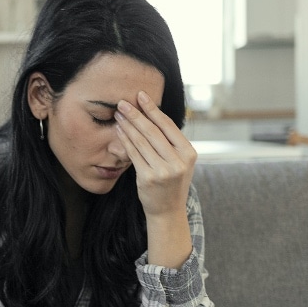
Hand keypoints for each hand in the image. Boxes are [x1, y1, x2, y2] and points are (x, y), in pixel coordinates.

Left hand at [114, 91, 195, 218]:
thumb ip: (171, 142)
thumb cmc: (171, 182)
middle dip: (136, 114)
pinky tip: (119, 131)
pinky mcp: (148, 178)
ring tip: (118, 114)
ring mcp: (163, 170)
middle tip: (123, 102)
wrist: (168, 210)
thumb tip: (151, 115)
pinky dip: (125, 140)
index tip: (141, 96)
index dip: (153, 109)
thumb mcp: (180, 162)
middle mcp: (178, 161)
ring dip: (128, 125)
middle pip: (153, 131)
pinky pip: (133, 154)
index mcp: (189, 153)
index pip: (168, 125)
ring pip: (141, 141)